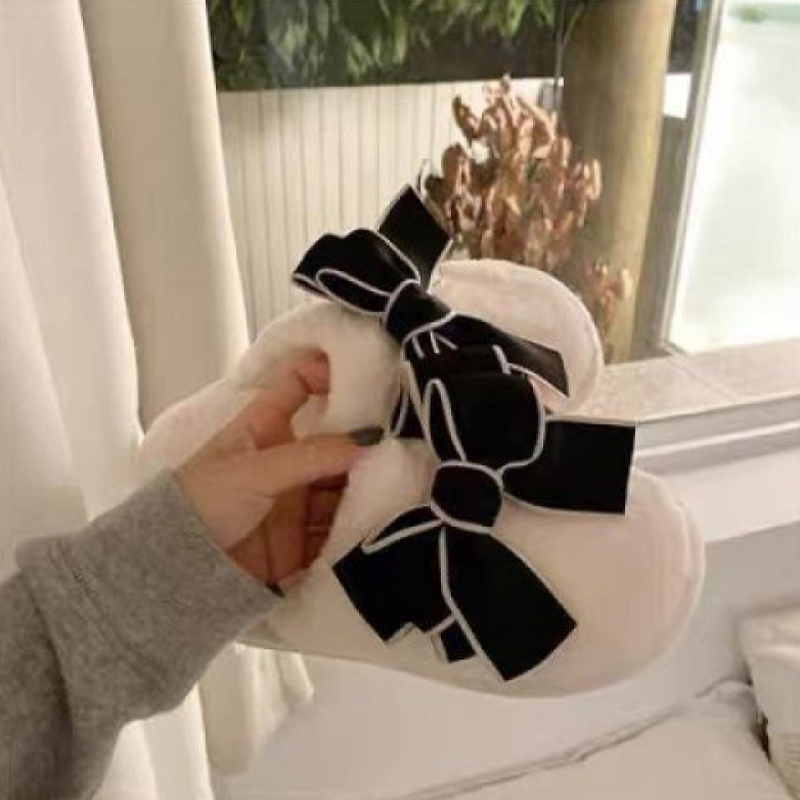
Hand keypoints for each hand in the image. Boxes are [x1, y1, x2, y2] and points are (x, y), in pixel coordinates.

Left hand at [176, 350, 381, 586]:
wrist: (175, 572)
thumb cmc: (201, 504)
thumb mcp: (255, 470)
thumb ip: (312, 455)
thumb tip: (369, 439)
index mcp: (264, 428)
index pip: (297, 383)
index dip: (326, 370)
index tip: (366, 370)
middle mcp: (285, 460)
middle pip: (333, 442)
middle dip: (363, 442)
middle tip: (402, 441)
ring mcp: (295, 501)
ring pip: (342, 487)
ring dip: (365, 488)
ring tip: (399, 486)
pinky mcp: (302, 541)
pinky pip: (339, 530)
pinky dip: (358, 527)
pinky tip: (382, 521)